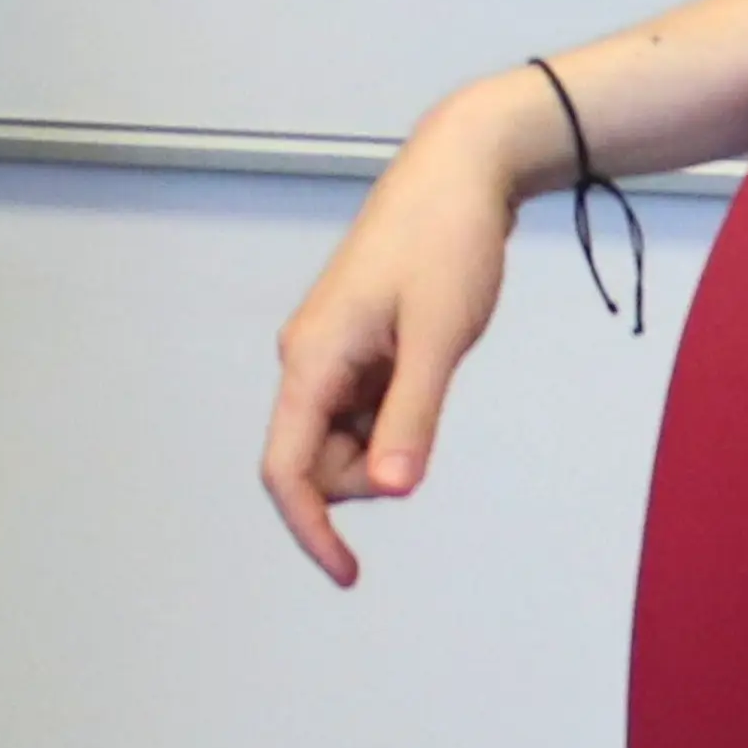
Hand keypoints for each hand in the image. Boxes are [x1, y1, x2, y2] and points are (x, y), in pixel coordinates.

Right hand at [259, 95, 535, 585]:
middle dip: (369, 475)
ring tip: (432, 375)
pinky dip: (396, 415)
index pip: (286, 469)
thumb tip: (392, 493)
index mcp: (311, 359)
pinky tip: (427, 367)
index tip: (350, 575)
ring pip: (345, 439)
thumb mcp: (436, 338)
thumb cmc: (444, 242)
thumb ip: (411, 418)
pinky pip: (366, 408)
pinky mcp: (357, 345)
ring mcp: (331, 352)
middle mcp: (308, 359)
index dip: (311, 531)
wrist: (461, 172)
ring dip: (387, 442)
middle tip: (426, 423)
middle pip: (318, 462)